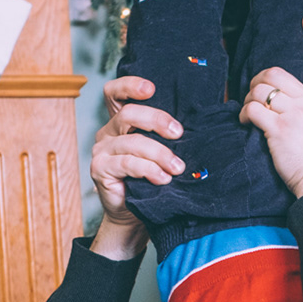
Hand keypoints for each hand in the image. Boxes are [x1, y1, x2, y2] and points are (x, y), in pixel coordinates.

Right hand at [90, 76, 183, 257]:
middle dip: (156, 120)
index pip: (115, 93)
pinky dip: (148, 169)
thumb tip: (202, 124)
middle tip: (178, 134)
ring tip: (176, 168)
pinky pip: (126, 163)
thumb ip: (169, 136)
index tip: (151, 88)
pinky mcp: (100, 169)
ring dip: (159, 153)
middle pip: (128, 114)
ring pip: (132, 141)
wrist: (133, 216)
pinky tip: (162, 178)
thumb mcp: (161, 153)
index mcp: (121, 122)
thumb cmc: (150, 181)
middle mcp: (108, 132)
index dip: (130, 85)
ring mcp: (102, 150)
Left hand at [239, 16, 302, 197]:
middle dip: (260, 79)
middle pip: (277, 73)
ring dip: (250, 98)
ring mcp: (295, 114)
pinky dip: (244, 113)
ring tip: (248, 111)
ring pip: (261, 90)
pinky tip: (245, 122)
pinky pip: (253, 110)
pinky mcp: (278, 130)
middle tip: (255, 91)